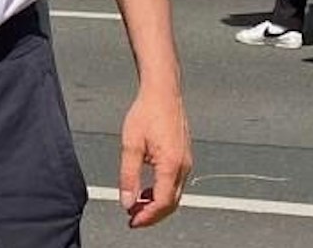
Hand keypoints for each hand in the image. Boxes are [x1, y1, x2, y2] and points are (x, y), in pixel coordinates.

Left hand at [117, 87, 189, 228]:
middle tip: (133, 217)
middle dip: (152, 214)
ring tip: (137, 204)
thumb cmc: (147, 112)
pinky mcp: (185, 156)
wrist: (163, 91)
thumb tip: (126, 201)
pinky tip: (148, 190)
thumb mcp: (131, 145)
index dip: (146, 216)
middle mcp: (183, 165)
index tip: (131, 220)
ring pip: (175, 194)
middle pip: (171, 203)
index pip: (161, 203)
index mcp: (171, 164)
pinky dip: (162, 192)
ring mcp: (186, 161)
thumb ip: (128, 176)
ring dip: (157, 204)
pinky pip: (176, 183)